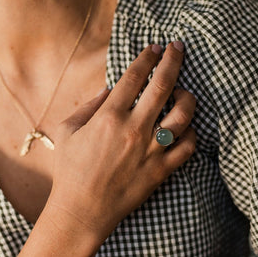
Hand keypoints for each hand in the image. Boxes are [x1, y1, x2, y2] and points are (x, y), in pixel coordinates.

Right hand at [46, 42, 195, 246]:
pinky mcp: (162, 170)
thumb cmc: (69, 169)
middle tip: (179, 46)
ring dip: (188, 96)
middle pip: (163, 84)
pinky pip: (188, 146)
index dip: (147, 57)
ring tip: (184, 91)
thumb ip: (87, 106)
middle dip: (174, 59)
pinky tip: (185, 127)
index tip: (155, 46)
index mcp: (109, 116)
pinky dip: (191, 133)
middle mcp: (134, 128)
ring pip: (184, 114)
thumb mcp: (66, 131)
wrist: (82, 210)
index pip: (134, 76)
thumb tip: (108, 90)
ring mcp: (151, 150)